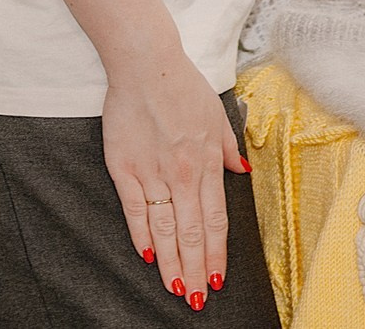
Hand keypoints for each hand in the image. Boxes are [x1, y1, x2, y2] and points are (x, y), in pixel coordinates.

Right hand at [103, 35, 245, 310]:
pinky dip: (141, 236)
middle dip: (195, 269)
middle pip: (192, 232)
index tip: (217, 278)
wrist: (146, 64)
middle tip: (196, 299)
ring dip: (171, 262)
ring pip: (165, 229)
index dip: (217, 252)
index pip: (215, 219)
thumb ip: (227, 148)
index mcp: (206, 162)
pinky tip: (148, 258)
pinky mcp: (124, 169)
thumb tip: (240, 171)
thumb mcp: (217, 115)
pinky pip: (135, 210)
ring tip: (176, 289)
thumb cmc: (182, 86)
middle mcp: (182, 173)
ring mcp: (152, 173)